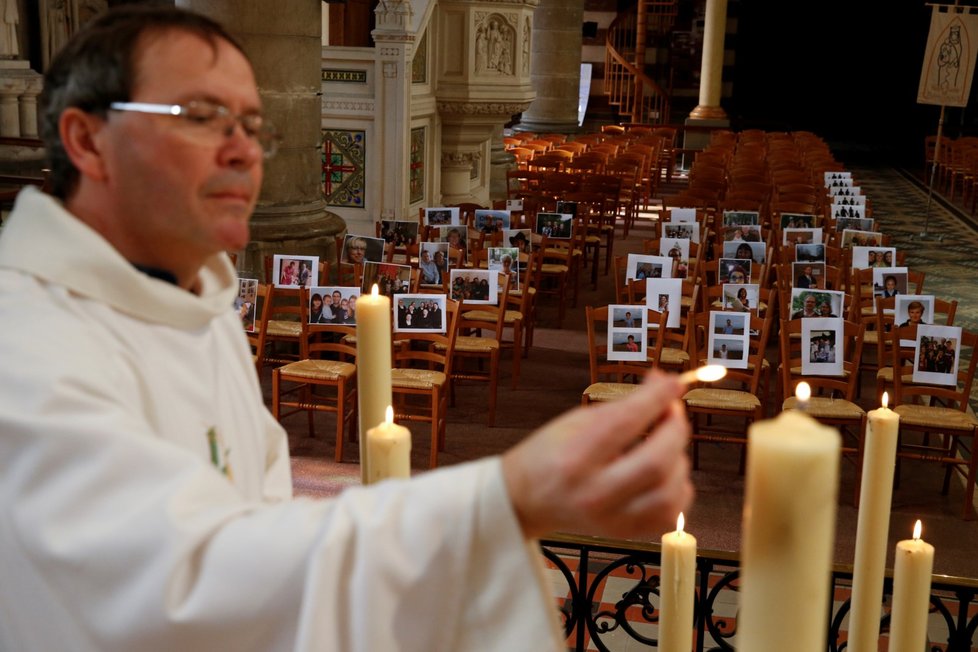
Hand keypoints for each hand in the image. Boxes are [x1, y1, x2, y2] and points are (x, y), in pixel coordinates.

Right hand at [501, 370, 691, 539]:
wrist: (526, 499)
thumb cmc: (549, 455)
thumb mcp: (575, 421)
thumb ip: (624, 405)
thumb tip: (666, 385)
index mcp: (574, 457)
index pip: (626, 423)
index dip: (657, 398)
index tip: (674, 383)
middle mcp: (593, 493)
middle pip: (656, 461)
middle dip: (674, 428)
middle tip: (671, 412)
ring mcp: (611, 519)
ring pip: (670, 491)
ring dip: (678, 459)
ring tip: (665, 444)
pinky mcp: (624, 533)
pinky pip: (670, 515)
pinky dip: (678, 488)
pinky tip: (665, 474)